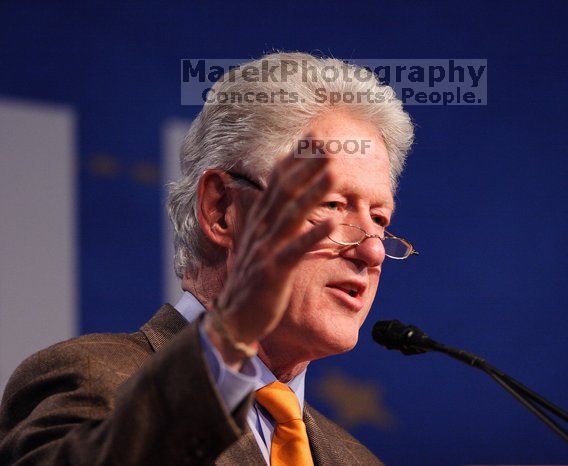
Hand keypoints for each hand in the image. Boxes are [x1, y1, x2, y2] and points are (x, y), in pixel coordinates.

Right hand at [203, 144, 334, 363]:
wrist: (232, 318)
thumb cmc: (251, 280)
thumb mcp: (257, 243)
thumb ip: (267, 217)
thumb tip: (275, 193)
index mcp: (259, 221)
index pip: (277, 182)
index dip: (295, 158)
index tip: (313, 136)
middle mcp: (261, 229)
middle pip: (285, 191)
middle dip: (307, 166)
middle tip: (329, 145)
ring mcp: (266, 249)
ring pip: (292, 215)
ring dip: (314, 193)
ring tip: (335, 173)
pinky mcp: (274, 272)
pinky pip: (296, 250)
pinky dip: (313, 235)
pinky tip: (332, 222)